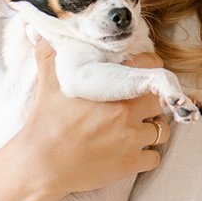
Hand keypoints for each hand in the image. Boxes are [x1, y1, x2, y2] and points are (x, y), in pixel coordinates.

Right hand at [5, 42, 168, 200]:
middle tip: (139, 106)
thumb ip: (50, 58)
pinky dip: (147, 155)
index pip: (151, 67)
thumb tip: (43, 35)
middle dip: (152, 102)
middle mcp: (126, 113)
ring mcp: (130, 140)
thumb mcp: (48, 86)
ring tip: (135, 130)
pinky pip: (155, 157)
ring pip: (162, 130)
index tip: (143, 75)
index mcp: (111, 90)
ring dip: (152, 129)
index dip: (150, 69)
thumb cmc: (44, 124)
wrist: (39, 165)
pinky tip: (131, 152)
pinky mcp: (130, 164)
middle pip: (160, 101)